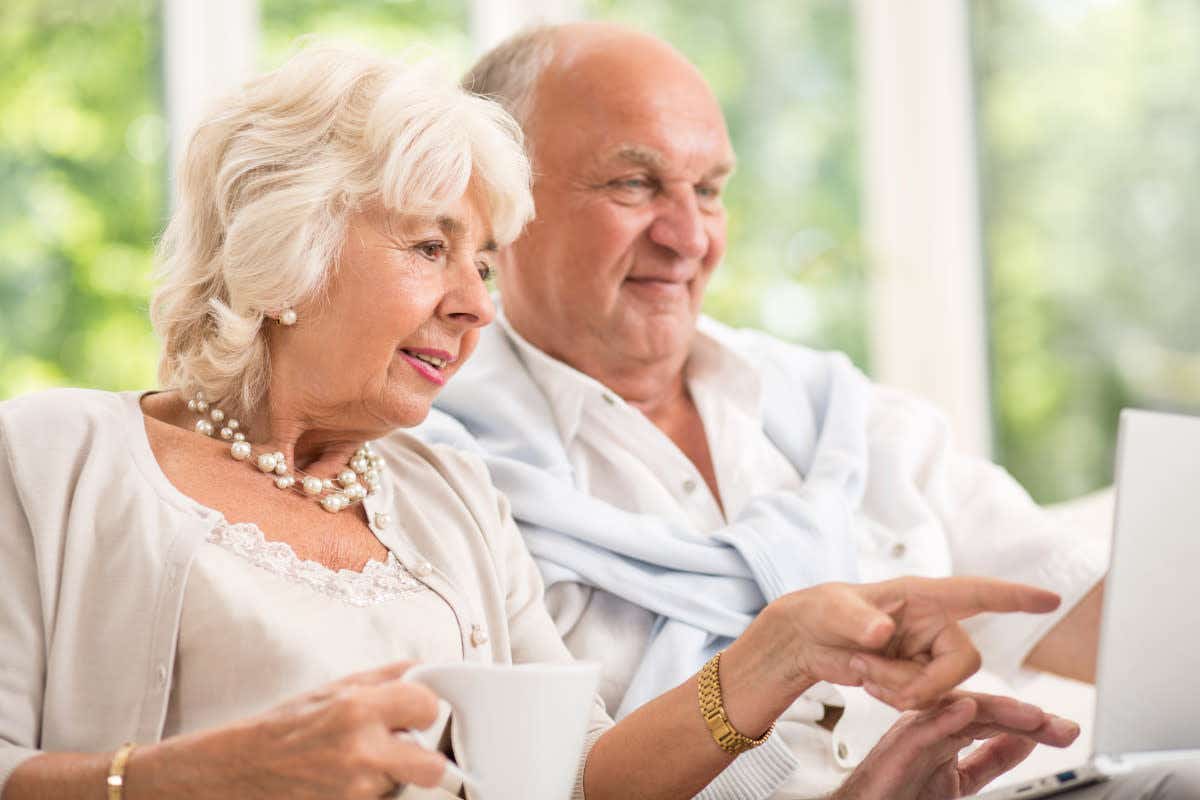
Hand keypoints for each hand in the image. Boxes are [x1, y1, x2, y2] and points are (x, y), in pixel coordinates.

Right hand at [140, 661, 446, 798]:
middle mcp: (361, 752)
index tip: (415, 712)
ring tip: (361, 762)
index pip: (429, 706)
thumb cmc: (284, 728)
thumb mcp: (333, 688)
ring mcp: (356, 791)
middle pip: (433, 766)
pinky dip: (373, 792)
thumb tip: (425, 668)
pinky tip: (348, 780)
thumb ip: (385, 678)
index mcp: (358, 709)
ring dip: (392, 775)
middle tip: (406, 748)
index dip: (424, 709)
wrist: (239, 771)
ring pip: (404, 786)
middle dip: (424, 758)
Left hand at [731, 576, 1059, 712]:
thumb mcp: (833, 611)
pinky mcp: (920, 678)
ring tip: (863, 669)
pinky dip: (896, 698)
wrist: (808, 642)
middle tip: (874, 676)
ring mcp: (929, 653)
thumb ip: (857, 621)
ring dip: (901, 689)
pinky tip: (871, 681)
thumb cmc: (822, 611)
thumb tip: (881, 632)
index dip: (1014, 597)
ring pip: (943, 688)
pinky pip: (926, 701)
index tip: (1049, 599)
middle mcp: (934, 624)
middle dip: (925, 681)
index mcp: (922, 596)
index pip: (977, 594)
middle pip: (965, 663)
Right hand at [830, 692, 1080, 799]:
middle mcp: (934, 725)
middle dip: (1026, 717)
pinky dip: (946, 719)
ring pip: (960, 712)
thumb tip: (1026, 740)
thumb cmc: (901, 791)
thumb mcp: (960, 777)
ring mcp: (916, 733)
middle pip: (985, 710)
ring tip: (1031, 716)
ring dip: (998, 711)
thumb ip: (991, 759)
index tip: (1065, 730)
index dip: (1032, 724)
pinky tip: (968, 712)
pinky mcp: (899, 748)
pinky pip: (924, 730)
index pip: (996, 719)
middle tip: (1063, 727)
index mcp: (949, 730)